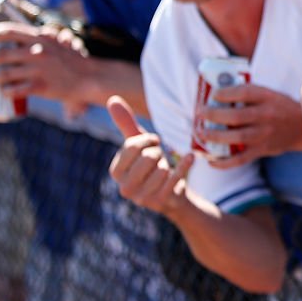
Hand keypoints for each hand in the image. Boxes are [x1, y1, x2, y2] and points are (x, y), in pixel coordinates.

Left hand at [0, 22, 95, 105]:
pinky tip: (1, 93)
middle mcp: (37, 52)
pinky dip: (5, 92)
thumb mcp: (54, 43)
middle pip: (0, 55)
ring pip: (4, 74)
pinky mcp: (42, 86)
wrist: (89, 77)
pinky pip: (16, 90)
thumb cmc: (70, 61)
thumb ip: (35, 40)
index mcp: (39, 38)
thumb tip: (12, 38)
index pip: (7, 32)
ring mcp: (39, 70)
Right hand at [108, 95, 193, 215]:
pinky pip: (176, 178)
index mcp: (116, 172)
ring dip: (168, 163)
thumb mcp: (138, 144)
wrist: (169, 194)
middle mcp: (125, 188)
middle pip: (148, 157)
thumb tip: (112, 99)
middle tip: (160, 157)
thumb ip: (126, 123)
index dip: (147, 139)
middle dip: (158, 152)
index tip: (153, 141)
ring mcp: (143, 198)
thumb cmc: (149, 164)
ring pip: (162, 169)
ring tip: (166, 167)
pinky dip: (184, 164)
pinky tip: (189, 157)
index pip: (132, 146)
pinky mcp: (162, 202)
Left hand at [199, 83, 301, 168]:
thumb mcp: (270, 94)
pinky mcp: (263, 150)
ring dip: (216, 137)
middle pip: (237, 116)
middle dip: (214, 115)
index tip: (213, 93)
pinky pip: (242, 158)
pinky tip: (211, 161)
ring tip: (201, 133)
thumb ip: (249, 94)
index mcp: (268, 98)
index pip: (245, 92)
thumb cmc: (280, 107)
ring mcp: (265, 134)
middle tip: (200, 113)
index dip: (227, 92)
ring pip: (238, 137)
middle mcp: (267, 116)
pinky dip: (225, 162)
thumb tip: (216, 94)